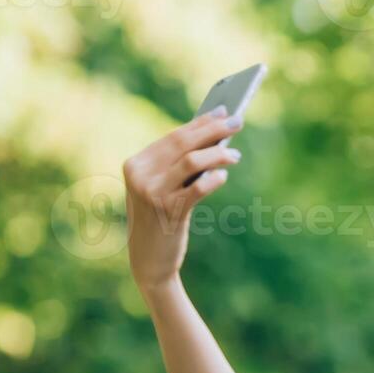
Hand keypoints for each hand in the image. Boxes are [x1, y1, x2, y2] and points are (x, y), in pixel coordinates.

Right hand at [122, 107, 243, 294]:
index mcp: (135, 164)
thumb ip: (177, 167)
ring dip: (218, 154)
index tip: (223, 111)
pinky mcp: (168, 211)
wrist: (149, 261)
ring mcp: (152, 192)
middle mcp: (140, 174)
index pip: (173, 137)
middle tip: (238, 122)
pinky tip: (223, 176)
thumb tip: (213, 139)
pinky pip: (197, 188)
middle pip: (183, 144)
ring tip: (236, 154)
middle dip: (213, 130)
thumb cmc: (161, 221)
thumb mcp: (162, 190)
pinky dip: (213, 179)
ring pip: (192, 161)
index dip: (200, 123)